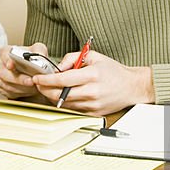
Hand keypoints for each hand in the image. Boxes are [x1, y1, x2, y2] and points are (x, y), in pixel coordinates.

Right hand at [0, 43, 48, 98]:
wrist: (34, 72)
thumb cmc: (32, 59)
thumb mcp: (38, 50)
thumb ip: (39, 50)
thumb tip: (39, 55)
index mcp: (5, 52)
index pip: (3, 55)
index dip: (7, 60)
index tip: (12, 66)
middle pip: (3, 73)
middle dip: (18, 79)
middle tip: (30, 81)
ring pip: (6, 85)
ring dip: (21, 88)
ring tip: (33, 87)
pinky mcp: (2, 89)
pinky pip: (9, 93)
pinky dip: (21, 93)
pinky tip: (29, 90)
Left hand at [31, 50, 154, 114]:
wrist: (132, 87)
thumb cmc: (114, 71)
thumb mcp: (94, 56)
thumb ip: (73, 58)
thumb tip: (58, 67)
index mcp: (92, 75)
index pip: (62, 80)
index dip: (46, 80)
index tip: (37, 78)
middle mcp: (92, 91)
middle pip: (60, 94)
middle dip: (45, 89)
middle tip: (38, 84)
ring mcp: (93, 104)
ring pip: (64, 103)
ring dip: (53, 97)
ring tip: (48, 89)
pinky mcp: (94, 113)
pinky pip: (73, 109)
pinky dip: (65, 103)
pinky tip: (62, 96)